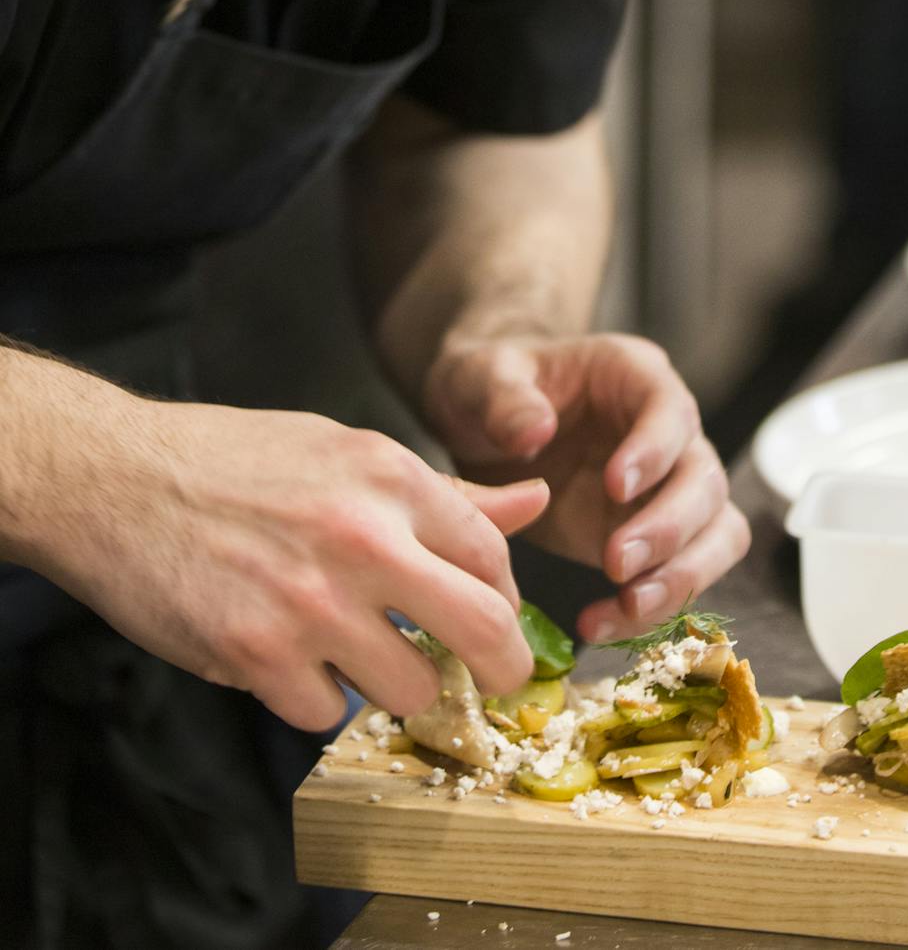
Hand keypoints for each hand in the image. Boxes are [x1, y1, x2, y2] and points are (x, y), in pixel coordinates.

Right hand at [51, 395, 546, 731]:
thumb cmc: (234, 459)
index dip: (505, 597)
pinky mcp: (256, 655)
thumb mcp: (348, 451)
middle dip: (501, 669)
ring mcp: (311, 602)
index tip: (493, 616)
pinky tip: (288, 657)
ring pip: (410, 688)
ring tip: (360, 654)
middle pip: (485, 631)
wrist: (115, 478)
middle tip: (489, 682)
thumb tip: (534, 500)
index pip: (494, 555)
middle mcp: (364, 538)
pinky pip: (326, 713)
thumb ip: (445, 491)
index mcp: (392, 478)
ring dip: (396, 686)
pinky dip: (314, 698)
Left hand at [423, 332, 750, 643]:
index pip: (671, 410)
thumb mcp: (483, 376)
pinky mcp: (655, 537)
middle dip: (671, 527)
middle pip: (706, 479)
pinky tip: (601, 624)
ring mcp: (669, 488)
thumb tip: (534, 433)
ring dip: (682, 576)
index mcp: (635, 377)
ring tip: (626, 606)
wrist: (484, 425)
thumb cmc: (491, 386)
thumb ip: (506, 398)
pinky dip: (653, 608)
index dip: (655, 450)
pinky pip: (681, 575)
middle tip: (615, 563)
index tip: (616, 486)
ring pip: (717, 533)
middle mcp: (670, 432)